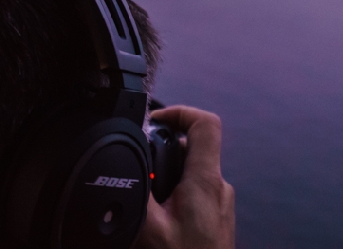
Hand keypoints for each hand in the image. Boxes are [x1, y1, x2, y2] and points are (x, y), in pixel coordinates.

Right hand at [135, 106, 234, 248]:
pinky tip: (158, 223)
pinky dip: (174, 199)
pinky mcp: (217, 223)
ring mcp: (221, 207)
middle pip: (194, 149)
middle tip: (140, 169)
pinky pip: (195, 197)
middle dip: (164, 153)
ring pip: (193, 175)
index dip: (180, 112)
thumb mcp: (148, 229)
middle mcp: (219, 189)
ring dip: (168, 180)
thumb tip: (121, 170)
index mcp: (205, 181)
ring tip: (145, 202)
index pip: (206, 124)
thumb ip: (137, 192)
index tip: (156, 120)